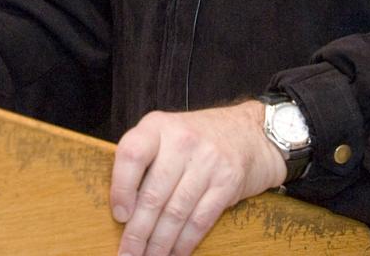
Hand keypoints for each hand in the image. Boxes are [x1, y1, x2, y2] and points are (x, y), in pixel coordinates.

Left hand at [110, 101, 286, 255]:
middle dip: (138, 232)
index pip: (132, 155)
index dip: (121, 188)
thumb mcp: (167, 135)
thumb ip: (145, 162)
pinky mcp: (228, 182)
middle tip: (127, 253)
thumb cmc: (198, 138)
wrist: (250, 133)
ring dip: (159, 244)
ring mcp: (208, 161)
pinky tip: (174, 254)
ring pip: (176, 212)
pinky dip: (185, 243)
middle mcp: (182, 140)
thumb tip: (122, 211)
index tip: (119, 216)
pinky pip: (200, 220)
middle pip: (154, 194)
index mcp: (158, 126)